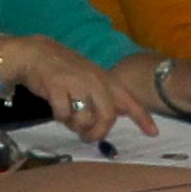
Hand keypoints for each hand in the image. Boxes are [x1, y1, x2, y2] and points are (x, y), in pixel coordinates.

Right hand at [14, 38, 157, 141]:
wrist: (37, 54)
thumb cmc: (65, 70)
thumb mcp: (91, 79)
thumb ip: (104, 96)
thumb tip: (119, 114)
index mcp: (106, 80)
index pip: (129, 101)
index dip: (142, 118)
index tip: (153, 133)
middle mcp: (95, 81)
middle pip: (107, 116)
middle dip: (98, 132)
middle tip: (88, 137)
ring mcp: (77, 83)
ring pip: (84, 118)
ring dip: (76, 125)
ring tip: (69, 118)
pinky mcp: (57, 87)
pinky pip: (63, 114)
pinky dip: (59, 117)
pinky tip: (56, 108)